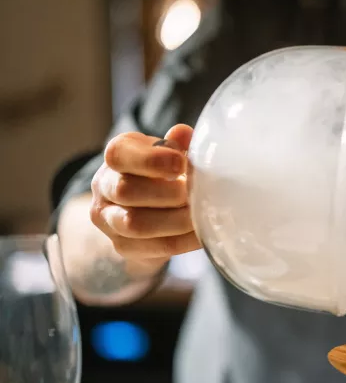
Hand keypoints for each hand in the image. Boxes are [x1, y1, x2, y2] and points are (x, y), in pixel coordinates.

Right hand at [90, 124, 200, 271]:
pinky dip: (183, 241)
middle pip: (125, 191)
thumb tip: (183, 135)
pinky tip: (203, 234)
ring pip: (135, 225)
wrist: (150, 207)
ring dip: (176, 220)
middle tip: (197, 194)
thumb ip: (177, 144)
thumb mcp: (170, 150)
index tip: (181, 164)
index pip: (119, 155)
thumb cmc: (165, 170)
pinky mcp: (124, 246)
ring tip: (203, 215)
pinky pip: (154, 247)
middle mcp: (104, 187)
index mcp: (117, 155)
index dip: (151, 161)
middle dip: (168, 194)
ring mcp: (109, 220)